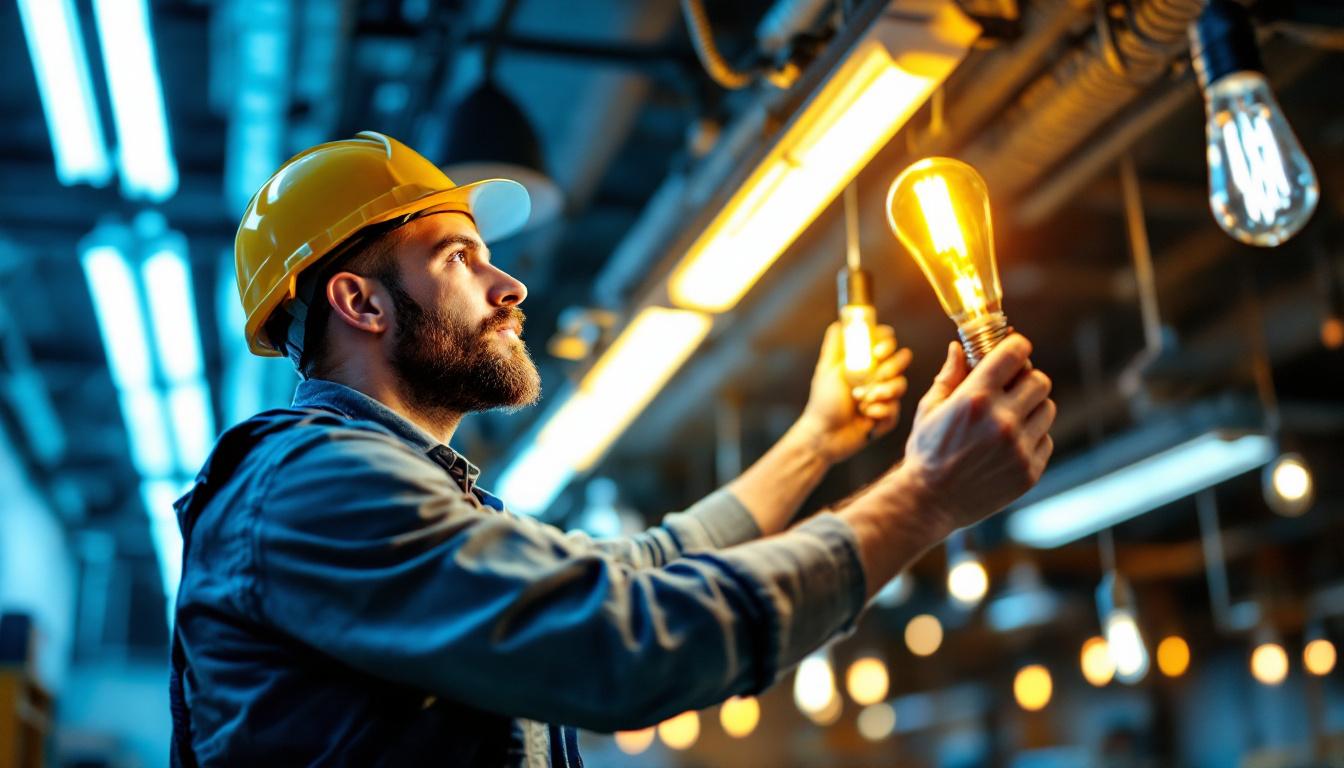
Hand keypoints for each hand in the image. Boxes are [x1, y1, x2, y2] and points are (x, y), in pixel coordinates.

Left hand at [795, 321, 912, 464]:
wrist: (824, 435)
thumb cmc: (823, 402)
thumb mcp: (826, 369)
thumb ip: (835, 345)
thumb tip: (839, 321)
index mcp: (866, 363)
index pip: (888, 343)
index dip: (887, 344)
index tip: (878, 352)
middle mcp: (878, 377)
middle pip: (902, 360)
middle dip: (890, 368)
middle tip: (876, 377)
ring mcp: (885, 397)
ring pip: (901, 385)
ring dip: (882, 392)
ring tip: (862, 401)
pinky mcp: (888, 417)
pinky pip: (895, 409)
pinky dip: (879, 411)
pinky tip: (866, 417)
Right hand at [896, 334, 1055, 534]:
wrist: (929, 503)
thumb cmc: (926, 451)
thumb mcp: (929, 409)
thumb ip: (950, 376)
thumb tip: (959, 347)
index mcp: (975, 398)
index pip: (1016, 352)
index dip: (1017, 346)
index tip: (1013, 350)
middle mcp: (1001, 420)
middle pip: (1040, 380)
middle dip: (1026, 379)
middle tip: (1012, 387)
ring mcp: (1018, 448)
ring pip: (1047, 409)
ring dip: (1032, 408)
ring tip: (1010, 418)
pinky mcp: (1029, 471)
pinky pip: (1045, 440)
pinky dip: (1031, 438)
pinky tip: (1008, 446)